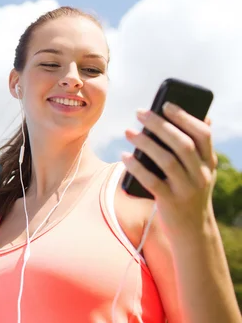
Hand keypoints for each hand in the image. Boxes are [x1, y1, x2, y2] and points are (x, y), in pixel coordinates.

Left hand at [121, 102, 218, 237]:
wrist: (193, 230)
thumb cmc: (190, 191)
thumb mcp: (201, 170)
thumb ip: (199, 147)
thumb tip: (203, 116)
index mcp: (209, 163)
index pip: (202, 135)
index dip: (185, 117)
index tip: (166, 104)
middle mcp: (201, 175)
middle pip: (182, 144)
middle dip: (160, 125)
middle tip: (140, 113)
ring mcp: (187, 190)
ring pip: (167, 161)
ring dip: (145, 144)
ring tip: (128, 131)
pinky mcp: (171, 202)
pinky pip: (152, 182)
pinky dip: (137, 167)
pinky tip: (124, 156)